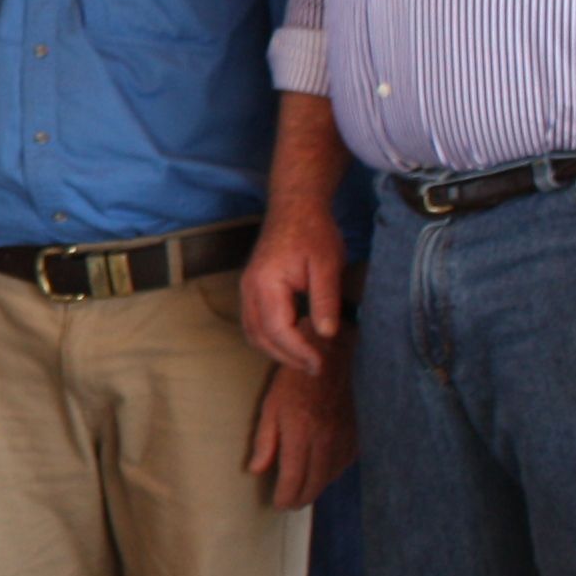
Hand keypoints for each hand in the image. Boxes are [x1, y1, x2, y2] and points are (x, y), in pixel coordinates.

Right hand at [241, 202, 347, 376]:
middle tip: (316, 368)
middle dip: (286, 357)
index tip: (320, 364)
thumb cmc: (313, 232)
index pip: (277, 330)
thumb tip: (326, 334)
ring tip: (305, 359)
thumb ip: (325, 299)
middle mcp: (249, 289)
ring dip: (276, 351)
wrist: (295, 207)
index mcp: (266, 284)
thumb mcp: (327, 265)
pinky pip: (254, 322)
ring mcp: (247, 288)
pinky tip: (293, 341)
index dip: (298, 352)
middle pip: (259, 336)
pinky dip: (270, 338)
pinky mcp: (253, 288)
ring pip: (252, 332)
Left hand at [245, 357, 355, 512]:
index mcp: (300, 433)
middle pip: (314, 484)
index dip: (285, 497)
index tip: (279, 504)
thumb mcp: (270, 407)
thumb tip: (256, 470)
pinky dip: (332, 473)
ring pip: (331, 477)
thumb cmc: (294, 382)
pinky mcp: (356, 436)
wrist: (331, 361)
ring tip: (303, 493)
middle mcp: (324, 440)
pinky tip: (322, 473)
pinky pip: (344, 464)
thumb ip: (264, 441)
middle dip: (301, 499)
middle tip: (290, 504)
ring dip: (317, 488)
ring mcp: (343, 439)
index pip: (294, 478)